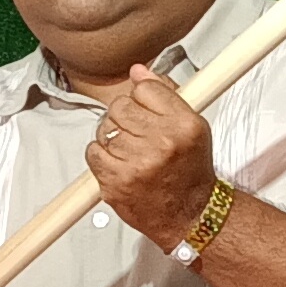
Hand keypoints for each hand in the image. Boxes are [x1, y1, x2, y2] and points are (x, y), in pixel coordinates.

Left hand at [87, 64, 214, 247]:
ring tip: (131, 151)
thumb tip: (138, 71)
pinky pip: (93, 151)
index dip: (142, 98)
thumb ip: (165, 94)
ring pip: (105, 128)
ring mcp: (137, 163)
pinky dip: (101, 155)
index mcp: (183, 124)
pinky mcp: (116, 182)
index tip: (146, 110)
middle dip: (125, 117)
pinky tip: (119, 163)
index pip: (145, 88)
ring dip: (113, 137)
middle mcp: (162, 142)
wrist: (190, 215)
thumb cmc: (190, 171)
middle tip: (138, 134)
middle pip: (120, 106)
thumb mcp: (192, 126)